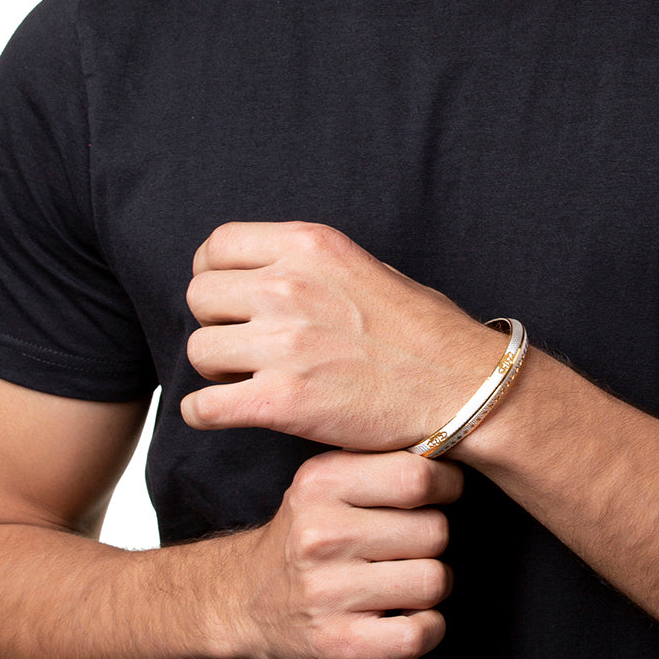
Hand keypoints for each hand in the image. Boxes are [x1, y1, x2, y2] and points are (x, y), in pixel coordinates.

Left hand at [181, 221, 504, 448]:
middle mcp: (290, 286)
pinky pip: (203, 406)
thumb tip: (259, 271)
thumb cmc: (419, 329)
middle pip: (199, 297)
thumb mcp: (364, 264)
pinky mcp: (281, 400)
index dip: (213, 272)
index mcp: (310, 245)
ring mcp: (284, 343)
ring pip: (199, 350)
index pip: (217, 245)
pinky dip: (205, 413)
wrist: (459, 385)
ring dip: (216, 369)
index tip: (226, 297)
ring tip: (247, 377)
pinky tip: (225, 412)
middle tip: (241, 342)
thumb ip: (308, 262)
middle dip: (215, 322)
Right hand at [218, 449, 460, 658]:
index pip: (417, 476)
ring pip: (433, 581)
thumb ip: (382, 459)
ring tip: (403, 578)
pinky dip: (428, 629)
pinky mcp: (337, 643)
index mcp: (322, 482)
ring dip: (430, 583)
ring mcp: (327, 592)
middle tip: (411, 543)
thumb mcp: (329, 479)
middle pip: (434, 530)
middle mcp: (321, 534)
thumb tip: (455, 442)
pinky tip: (409, 617)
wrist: (248, 599)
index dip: (446, 484)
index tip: (443, 491)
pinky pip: (417, 635)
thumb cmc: (310, 531)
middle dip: (434, 538)